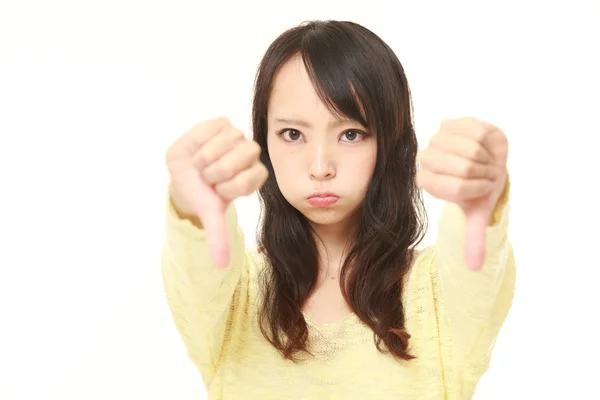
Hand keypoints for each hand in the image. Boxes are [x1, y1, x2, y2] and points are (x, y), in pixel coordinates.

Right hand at [165, 117, 267, 267]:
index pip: (252, 178)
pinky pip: (215, 127)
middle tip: (208, 177)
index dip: (229, 186)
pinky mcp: (223, 123)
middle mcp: (250, 155)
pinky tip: (198, 147)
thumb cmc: (203, 193)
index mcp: (254, 176)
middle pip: (244, 156)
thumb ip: (218, 237)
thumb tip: (221, 267)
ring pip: (230, 140)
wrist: (184, 175)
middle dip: (218, 171)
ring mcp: (238, 137)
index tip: (218, 191)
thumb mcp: (211, 215)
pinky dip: (201, 139)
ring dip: (207, 155)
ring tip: (201, 163)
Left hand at [416, 117, 507, 270]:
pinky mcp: (450, 123)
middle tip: (487, 174)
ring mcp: (436, 139)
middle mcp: (425, 159)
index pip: (455, 188)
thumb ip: (473, 238)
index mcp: (426, 181)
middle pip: (463, 169)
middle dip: (484, 174)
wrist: (485, 158)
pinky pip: (474, 130)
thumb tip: (474, 269)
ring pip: (469, 149)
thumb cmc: (478, 185)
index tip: (483, 188)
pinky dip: (487, 140)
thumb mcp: (477, 212)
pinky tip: (484, 144)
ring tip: (485, 160)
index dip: (476, 189)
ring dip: (486, 158)